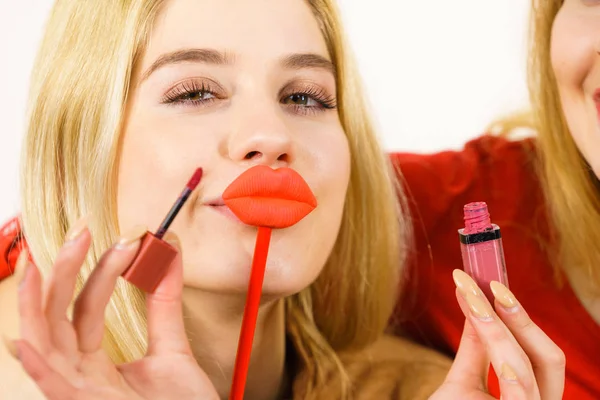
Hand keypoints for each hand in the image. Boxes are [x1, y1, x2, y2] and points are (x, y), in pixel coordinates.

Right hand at [5, 218, 218, 399]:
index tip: (131, 240)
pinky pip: (53, 389)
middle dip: (64, 272)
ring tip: (36, 261)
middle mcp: (79, 374)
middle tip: (82, 229)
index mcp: (93, 361)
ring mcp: (80, 393)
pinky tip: (22, 340)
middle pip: (58, 317)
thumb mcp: (173, 349)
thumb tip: (168, 250)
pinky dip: (37, 366)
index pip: (85, 308)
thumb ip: (165, 304)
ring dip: (37, 303)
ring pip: (45, 345)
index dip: (102, 270)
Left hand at [429, 270, 564, 399]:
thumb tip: (476, 302)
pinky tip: (491, 338)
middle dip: (521, 319)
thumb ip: (476, 347)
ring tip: (473, 299)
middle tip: (490, 285)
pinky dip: (509, 366)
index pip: (540, 355)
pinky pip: (521, 394)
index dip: (522, 319)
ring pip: (526, 367)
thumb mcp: (464, 379)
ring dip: (498, 328)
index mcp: (532, 395)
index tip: (491, 284)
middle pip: (549, 358)